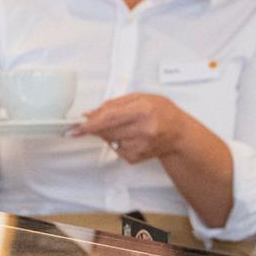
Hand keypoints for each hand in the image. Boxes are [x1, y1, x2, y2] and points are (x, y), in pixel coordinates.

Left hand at [73, 94, 192, 164]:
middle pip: (105, 130)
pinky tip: (133, 136)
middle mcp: (143, 129)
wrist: (180, 134)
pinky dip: (118, 142)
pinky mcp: (136, 157)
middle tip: (101, 121)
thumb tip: (90, 114)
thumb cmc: (163, 113)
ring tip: (128, 126)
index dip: (89, 123)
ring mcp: (139, 145)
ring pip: (108, 140)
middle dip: (97, 126)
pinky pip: (115, 149)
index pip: (109, 118)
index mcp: (143, 110)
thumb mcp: (141, 98)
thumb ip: (114, 104)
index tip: (75, 128)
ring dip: (110, 133)